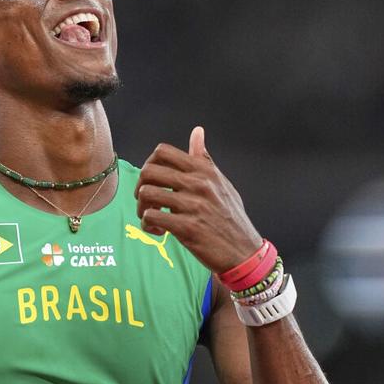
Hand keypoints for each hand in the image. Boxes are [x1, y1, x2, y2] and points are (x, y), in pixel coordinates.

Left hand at [135, 126, 261, 271]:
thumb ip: (204, 159)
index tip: (154, 180)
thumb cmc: (230, 217)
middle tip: (147, 201)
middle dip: (140, 187)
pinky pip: (151, 217)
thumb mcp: (221, 183)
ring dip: (141, 208)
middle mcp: (198, 184)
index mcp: (204, 170)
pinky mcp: (187, 228)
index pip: (163, 152)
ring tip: (151, 217)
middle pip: (148, 172)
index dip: (150, 164)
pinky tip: (159, 231)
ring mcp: (193, 205)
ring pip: (146, 194)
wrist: (244, 252)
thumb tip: (197, 131)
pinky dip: (148, 225)